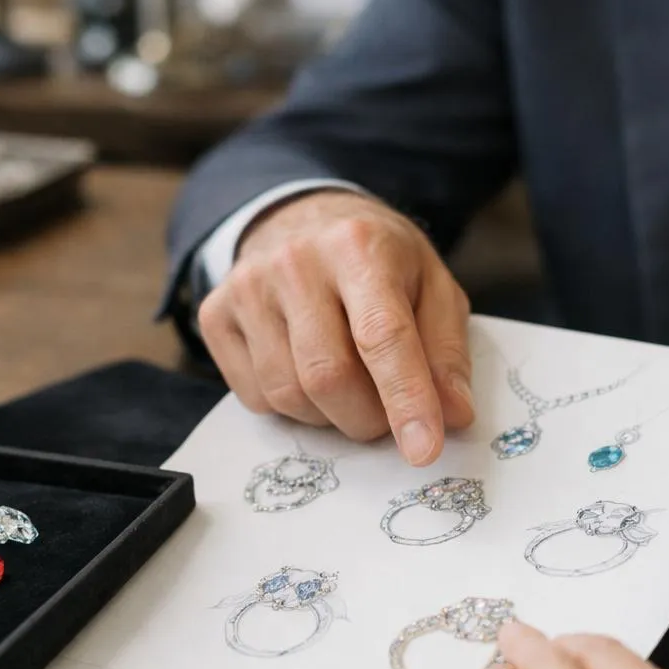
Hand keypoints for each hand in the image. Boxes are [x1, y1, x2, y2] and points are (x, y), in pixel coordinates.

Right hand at [197, 191, 474, 464]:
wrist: (303, 218)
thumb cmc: (378, 260)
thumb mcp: (432, 286)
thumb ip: (446, 351)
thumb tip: (453, 414)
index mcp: (359, 246)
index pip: (381, 336)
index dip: (406, 399)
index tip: (424, 450)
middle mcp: (294, 262)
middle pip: (328, 376)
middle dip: (368, 418)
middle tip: (388, 412)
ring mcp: (247, 288)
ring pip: (289, 395)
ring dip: (330, 416)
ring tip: (350, 386)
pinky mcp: (216, 314)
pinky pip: (255, 397)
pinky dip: (292, 407)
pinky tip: (307, 371)